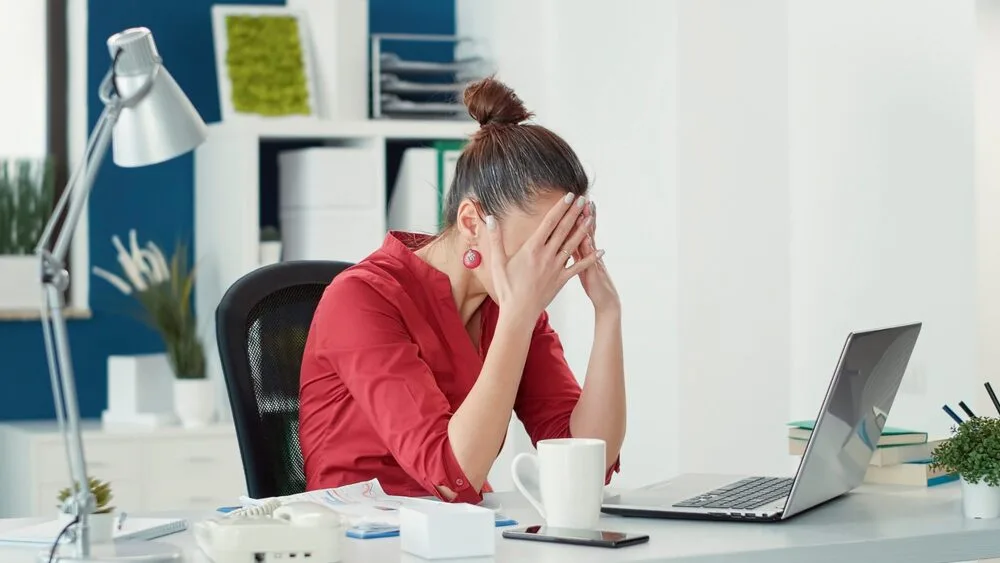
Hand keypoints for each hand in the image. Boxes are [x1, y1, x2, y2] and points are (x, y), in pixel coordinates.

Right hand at [486, 194, 600, 322]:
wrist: (518, 313)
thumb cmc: (506, 288)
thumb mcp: (497, 262)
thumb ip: (495, 238)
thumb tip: (489, 218)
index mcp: (532, 248)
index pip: (549, 222)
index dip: (560, 208)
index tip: (569, 196)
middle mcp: (547, 255)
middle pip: (564, 229)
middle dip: (575, 213)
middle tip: (584, 199)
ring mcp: (557, 267)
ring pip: (573, 245)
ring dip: (583, 229)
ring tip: (592, 217)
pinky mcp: (562, 279)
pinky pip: (579, 267)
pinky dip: (590, 258)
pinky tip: (601, 250)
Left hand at [573, 202, 619, 312]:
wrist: (606, 300)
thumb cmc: (592, 282)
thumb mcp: (582, 264)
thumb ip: (576, 251)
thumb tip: (565, 239)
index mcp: (584, 250)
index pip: (579, 228)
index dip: (577, 215)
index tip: (574, 199)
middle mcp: (590, 252)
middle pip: (585, 229)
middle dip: (584, 214)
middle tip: (583, 198)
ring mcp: (593, 260)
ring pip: (589, 240)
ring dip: (589, 226)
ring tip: (587, 211)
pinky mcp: (593, 272)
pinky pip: (590, 259)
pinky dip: (590, 249)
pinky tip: (587, 239)